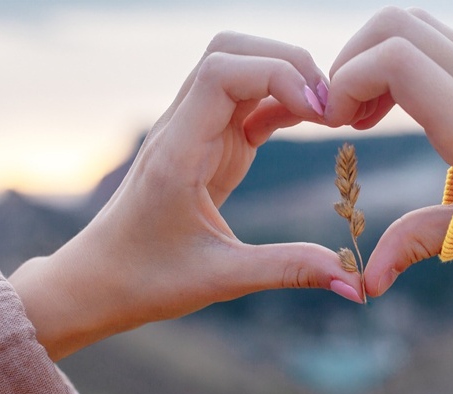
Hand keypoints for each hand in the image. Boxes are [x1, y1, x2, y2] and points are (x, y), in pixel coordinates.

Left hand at [9, 32, 362, 360]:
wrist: (98, 281)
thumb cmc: (147, 279)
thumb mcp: (222, 278)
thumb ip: (289, 270)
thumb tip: (354, 284)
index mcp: (178, 150)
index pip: (223, 72)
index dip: (278, 75)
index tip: (319, 114)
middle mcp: (182, 127)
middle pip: (232, 50)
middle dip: (288, 62)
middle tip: (329, 107)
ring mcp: (192, 130)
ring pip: (239, 67)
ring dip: (284, 77)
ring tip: (324, 116)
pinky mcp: (204, 142)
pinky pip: (243, 99)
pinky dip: (278, 100)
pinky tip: (302, 126)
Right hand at [323, 7, 452, 296]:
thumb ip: (416, 243)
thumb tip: (367, 284)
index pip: (395, 60)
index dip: (348, 81)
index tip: (336, 124)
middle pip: (393, 26)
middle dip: (350, 61)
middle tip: (341, 115)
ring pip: (409, 23)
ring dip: (371, 56)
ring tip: (363, 113)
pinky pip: (429, 38)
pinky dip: (396, 57)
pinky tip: (392, 106)